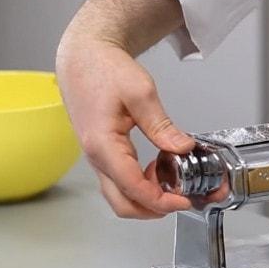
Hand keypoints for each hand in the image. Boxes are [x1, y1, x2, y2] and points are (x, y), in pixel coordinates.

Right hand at [56, 0, 194, 218]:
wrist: (83, 58)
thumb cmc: (104, 70)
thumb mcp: (140, 92)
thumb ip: (162, 125)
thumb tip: (184, 148)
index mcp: (103, 144)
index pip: (134, 187)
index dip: (161, 200)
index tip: (185, 200)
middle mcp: (97, 158)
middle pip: (123, 204)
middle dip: (156, 209)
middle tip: (186, 198)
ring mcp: (98, 159)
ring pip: (121, 197)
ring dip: (148, 200)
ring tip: (176, 184)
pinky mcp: (103, 156)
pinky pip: (120, 183)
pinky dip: (141, 187)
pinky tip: (159, 171)